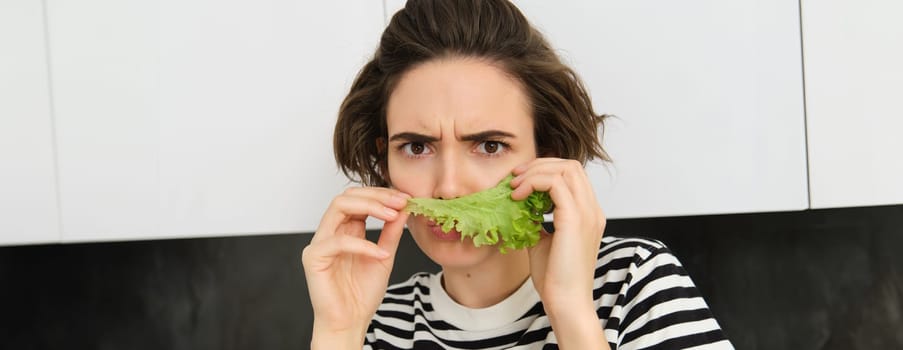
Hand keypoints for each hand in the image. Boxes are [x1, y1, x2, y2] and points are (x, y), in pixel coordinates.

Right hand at [301, 187, 409, 345]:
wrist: (351, 322)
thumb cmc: (362, 293)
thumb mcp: (385, 255)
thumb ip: (392, 231)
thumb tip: (404, 207)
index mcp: (345, 228)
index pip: (359, 198)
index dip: (382, 194)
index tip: (406, 198)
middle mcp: (330, 231)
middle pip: (347, 196)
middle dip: (376, 195)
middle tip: (400, 202)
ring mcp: (320, 242)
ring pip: (338, 207)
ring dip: (369, 207)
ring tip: (392, 216)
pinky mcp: (314, 258)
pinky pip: (338, 241)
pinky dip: (363, 244)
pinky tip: (381, 253)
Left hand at [511, 158, 608, 348]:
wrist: (566, 302)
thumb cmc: (555, 278)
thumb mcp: (544, 241)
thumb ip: (538, 221)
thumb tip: (521, 206)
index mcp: (589, 215)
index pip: (573, 175)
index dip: (545, 170)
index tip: (521, 180)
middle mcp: (593, 210)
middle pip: (570, 165)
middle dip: (539, 165)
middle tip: (515, 177)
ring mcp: (587, 214)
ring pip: (565, 169)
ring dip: (535, 172)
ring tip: (514, 187)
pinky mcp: (575, 220)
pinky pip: (555, 184)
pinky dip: (533, 184)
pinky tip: (518, 197)